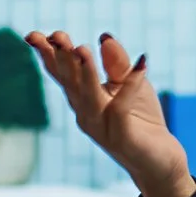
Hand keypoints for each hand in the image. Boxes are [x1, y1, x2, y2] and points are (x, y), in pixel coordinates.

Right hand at [24, 30, 194, 196]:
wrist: (159, 161)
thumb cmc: (140, 119)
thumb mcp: (129, 83)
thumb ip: (116, 62)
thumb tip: (104, 36)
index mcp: (81, 98)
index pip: (60, 74)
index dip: (47, 54)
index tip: (36, 35)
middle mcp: (84, 113)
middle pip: (69, 82)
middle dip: (62, 58)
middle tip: (56, 36)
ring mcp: (100, 126)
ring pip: (89, 95)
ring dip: (85, 71)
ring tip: (81, 48)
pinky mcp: (121, 136)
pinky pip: (122, 107)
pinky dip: (131, 84)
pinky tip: (142, 63)